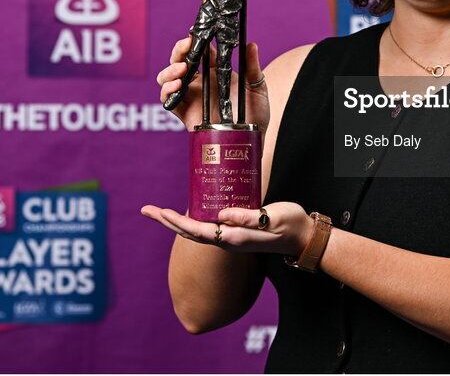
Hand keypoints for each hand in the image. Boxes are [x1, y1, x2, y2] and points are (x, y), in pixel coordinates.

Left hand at [140, 202, 312, 254]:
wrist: (302, 236)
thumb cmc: (289, 225)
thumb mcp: (272, 218)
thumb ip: (248, 217)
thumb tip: (221, 215)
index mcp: (233, 237)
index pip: (197, 230)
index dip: (177, 221)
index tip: (160, 212)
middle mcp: (228, 239)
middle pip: (190, 231)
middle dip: (167, 221)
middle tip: (146, 209)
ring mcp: (231, 235)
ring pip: (197, 229)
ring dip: (176, 221)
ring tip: (159, 211)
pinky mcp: (237, 229)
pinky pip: (209, 224)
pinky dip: (194, 217)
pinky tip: (191, 209)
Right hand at [156, 39, 269, 132]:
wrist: (251, 139)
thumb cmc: (255, 114)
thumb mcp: (257, 88)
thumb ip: (253, 68)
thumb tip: (251, 44)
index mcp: (216, 72)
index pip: (200, 50)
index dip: (195, 40)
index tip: (196, 31)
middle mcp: (200, 82)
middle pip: (180, 60)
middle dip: (179, 50)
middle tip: (187, 45)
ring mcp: (190, 97)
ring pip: (167, 78)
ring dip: (170, 69)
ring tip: (183, 68)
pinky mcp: (184, 113)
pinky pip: (167, 100)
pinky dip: (167, 90)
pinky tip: (178, 85)